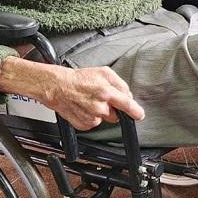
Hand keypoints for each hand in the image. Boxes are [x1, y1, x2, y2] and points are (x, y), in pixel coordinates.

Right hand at [0, 57, 144, 130]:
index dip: (136, 111)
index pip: (127, 105)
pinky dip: (90, 117)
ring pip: (104, 119)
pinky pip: (93, 123)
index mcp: (107, 92)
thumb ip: (120, 84)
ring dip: (100, 112)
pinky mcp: (83, 124)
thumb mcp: (104, 72)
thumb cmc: (79, 79)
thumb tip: (128, 96)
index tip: (139, 115)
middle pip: (116, 114)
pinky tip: (83, 107)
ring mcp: (91, 117)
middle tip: (100, 98)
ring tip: (89, 101)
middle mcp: (100, 107)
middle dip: (112, 108)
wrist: (57, 86)